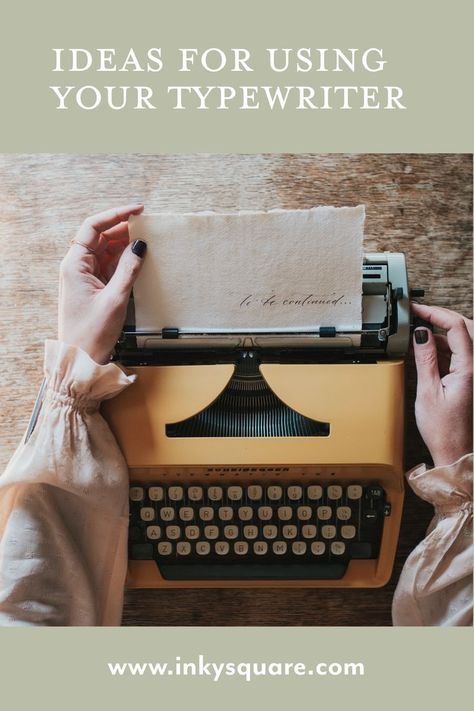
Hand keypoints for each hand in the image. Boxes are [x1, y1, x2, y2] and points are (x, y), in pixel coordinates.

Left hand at [58, 204, 146, 363]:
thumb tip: (140, 244)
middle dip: (123, 229)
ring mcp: (85, 277)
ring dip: (125, 245)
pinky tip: (140, 260)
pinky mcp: (94, 288)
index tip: (138, 210)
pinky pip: (110, 266)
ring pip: (107, 251)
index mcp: (74, 265)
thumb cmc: (91, 333)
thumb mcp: (115, 299)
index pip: (93, 227)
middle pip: (100, 237)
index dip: (115, 215)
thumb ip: (129, 269)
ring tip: (148, 241)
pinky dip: (125, 261)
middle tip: (148, 227)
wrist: (81, 360)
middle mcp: (77, 267)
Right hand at [412, 303, 472, 466]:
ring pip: (461, 340)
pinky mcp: (467, 379)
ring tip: (417, 331)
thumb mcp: (427, 392)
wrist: (454, 451)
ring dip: (440, 332)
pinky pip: (457, 353)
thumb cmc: (443, 430)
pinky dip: (442, 346)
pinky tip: (425, 349)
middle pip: (464, 328)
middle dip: (441, 317)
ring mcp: (472, 373)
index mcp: (468, 369)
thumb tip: (420, 334)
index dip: (436, 313)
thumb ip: (425, 359)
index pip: (456, 327)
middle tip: (418, 313)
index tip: (417, 309)